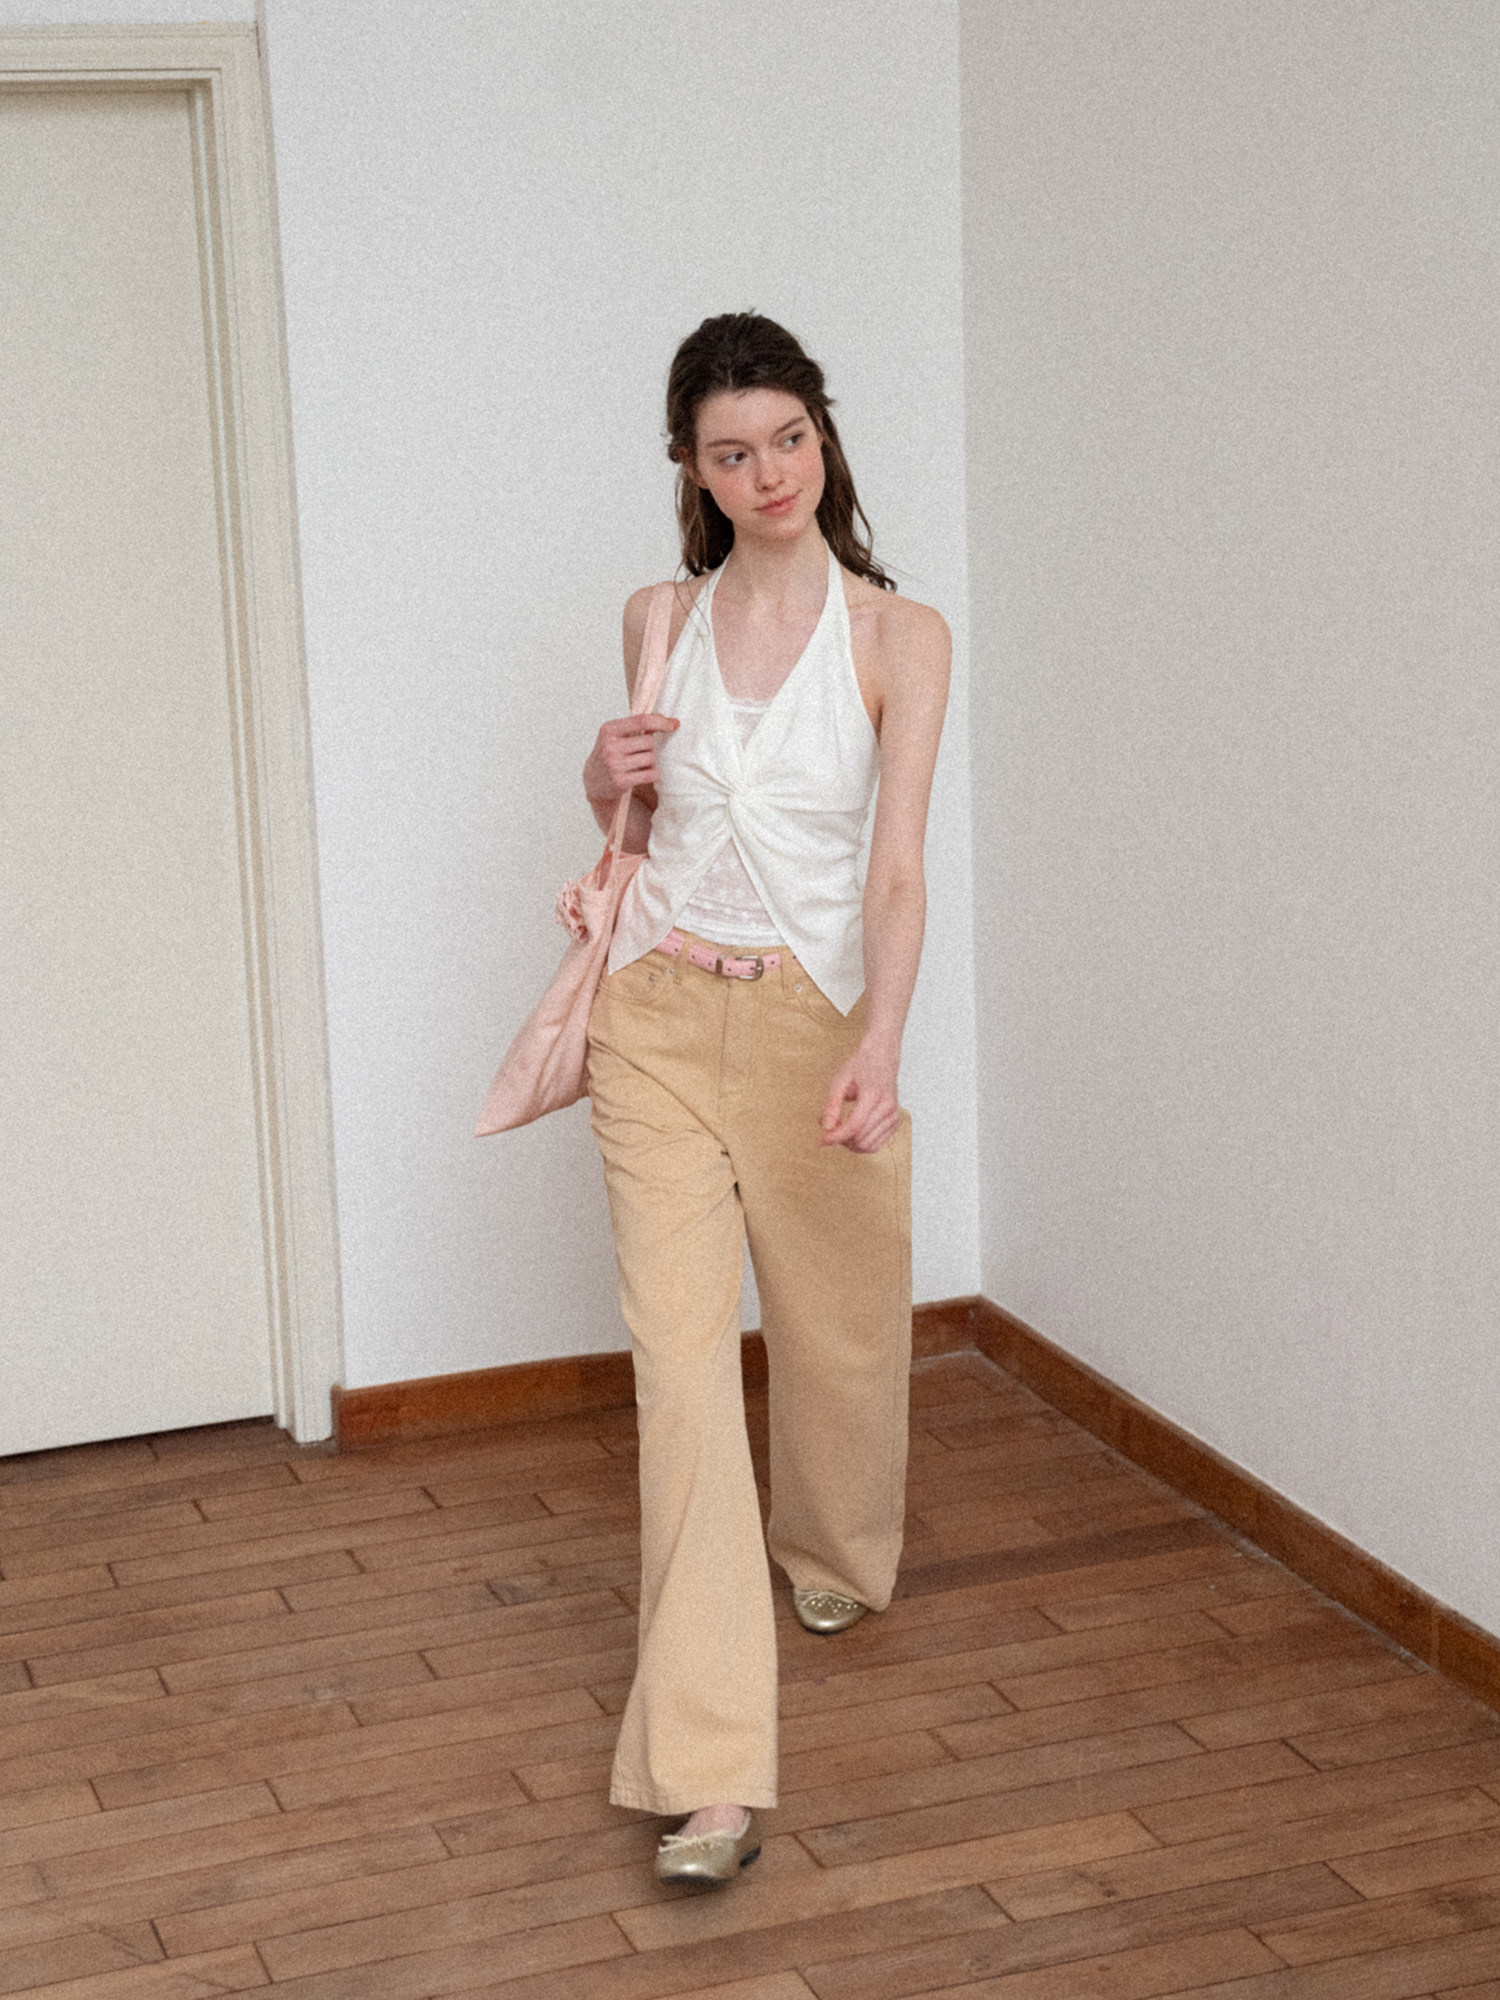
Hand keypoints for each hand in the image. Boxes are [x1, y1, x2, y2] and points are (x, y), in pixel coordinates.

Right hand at [584, 713, 677, 804]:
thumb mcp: (617, 735)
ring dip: (650, 762)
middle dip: (649, 747)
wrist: (593, 780)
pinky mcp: (620, 781)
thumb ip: (638, 726)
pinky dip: (653, 774)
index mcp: (609, 729)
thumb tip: (671, 722)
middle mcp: (609, 745)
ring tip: (639, 764)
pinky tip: (645, 774)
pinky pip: (650, 774)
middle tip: (639, 753)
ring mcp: (614, 764)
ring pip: (651, 758)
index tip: (674, 724)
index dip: (661, 722)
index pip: (641, 721)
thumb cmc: (610, 753)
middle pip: (649, 741)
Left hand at [819, 1034, 901, 1152]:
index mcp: (873, 1094)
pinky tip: (852, 1132)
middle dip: (841, 1140)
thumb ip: (832, 1105)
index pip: (854, 1126)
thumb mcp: (839, 1081)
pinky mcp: (895, 1123)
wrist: (882, 1059)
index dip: (835, 1137)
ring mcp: (894, 1116)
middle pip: (861, 1139)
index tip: (820, 1140)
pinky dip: (861, 1144)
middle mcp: (887, 1108)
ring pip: (869, 1146)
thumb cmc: (860, 1068)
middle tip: (829, 1131)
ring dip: (850, 1145)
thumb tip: (825, 1128)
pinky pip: (876, 1145)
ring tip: (840, 1130)